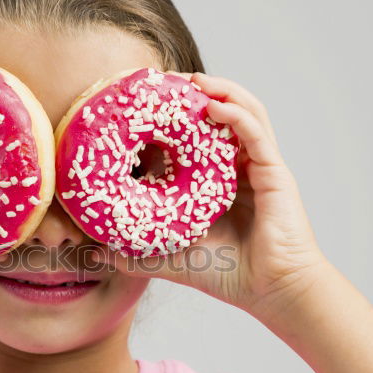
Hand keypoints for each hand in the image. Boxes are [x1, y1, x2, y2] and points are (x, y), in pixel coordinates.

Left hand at [104, 71, 331, 319]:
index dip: (179, 117)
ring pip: (244, 112)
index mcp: (223, 181)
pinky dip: (236, 114)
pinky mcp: (275, 173)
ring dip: (220, 90)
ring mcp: (261, 167)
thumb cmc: (231, 275)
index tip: (149, 103)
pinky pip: (255, 133)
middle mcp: (243, 168)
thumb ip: (137, 253)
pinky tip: (212, 105)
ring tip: (193, 80)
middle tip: (167, 80)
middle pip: (224, 114)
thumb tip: (97, 250)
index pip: (201, 137)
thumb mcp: (173, 258)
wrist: (272, 293)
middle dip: (198, 92)